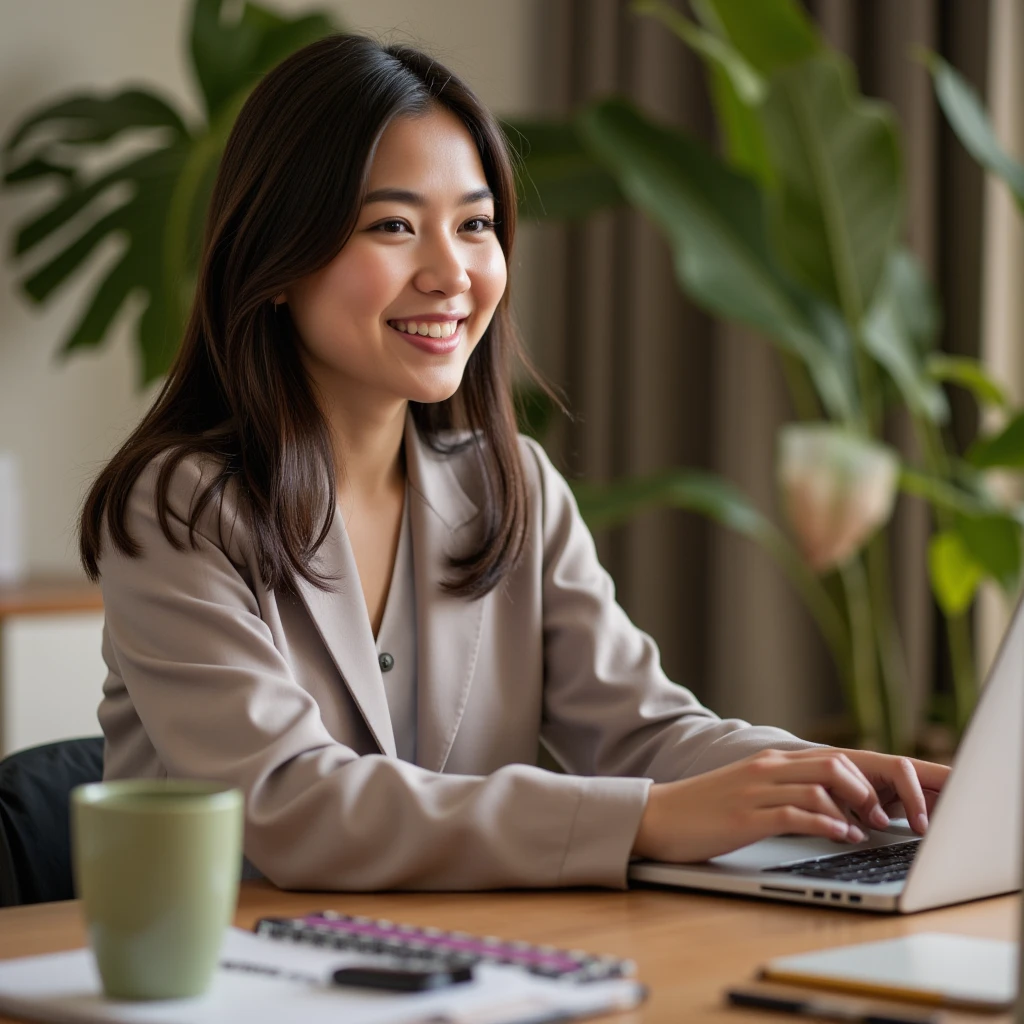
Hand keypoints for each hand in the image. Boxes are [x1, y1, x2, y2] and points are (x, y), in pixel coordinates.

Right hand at [631, 747, 949, 863]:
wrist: (658, 816)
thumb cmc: (706, 809)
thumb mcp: (751, 792)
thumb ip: (787, 790)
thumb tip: (835, 808)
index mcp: (772, 761)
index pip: (834, 755)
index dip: (871, 773)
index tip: (892, 799)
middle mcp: (768, 769)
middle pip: (835, 763)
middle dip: (870, 790)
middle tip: (885, 818)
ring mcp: (756, 791)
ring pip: (820, 785)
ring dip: (852, 809)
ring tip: (866, 831)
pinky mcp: (746, 816)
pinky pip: (795, 814)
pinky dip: (825, 825)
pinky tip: (839, 837)